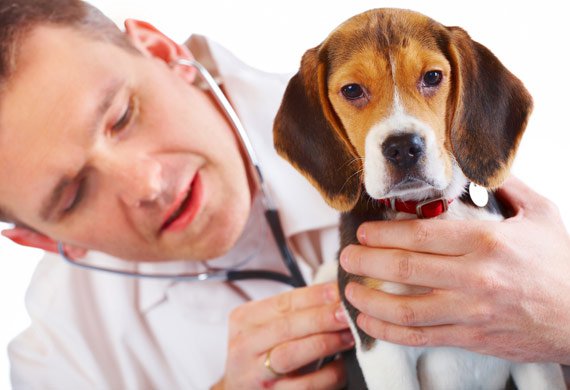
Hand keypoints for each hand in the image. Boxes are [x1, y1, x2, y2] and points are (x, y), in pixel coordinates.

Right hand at [218, 282, 353, 388]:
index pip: (282, 302)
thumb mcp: (268, 326)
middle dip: (321, 318)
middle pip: (285, 328)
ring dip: (325, 344)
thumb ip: (295, 311)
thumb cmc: (262, 352)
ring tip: (348, 336)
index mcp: (244, 320)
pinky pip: (306, 386)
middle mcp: (245, 347)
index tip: (339, 292)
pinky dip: (329, 375)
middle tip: (346, 313)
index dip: (314, 296)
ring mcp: (257, 375)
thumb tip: (336, 294)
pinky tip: (343, 365)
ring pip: (291, 357)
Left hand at [340, 176, 569, 363]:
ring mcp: (470, 311)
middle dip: (366, 260)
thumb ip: (507, 187)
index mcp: (487, 242)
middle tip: (347, 256)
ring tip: (350, 290)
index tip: (364, 231)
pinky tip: (370, 323)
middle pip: (405, 267)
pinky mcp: (471, 337)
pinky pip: (420, 337)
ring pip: (405, 308)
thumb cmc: (561, 264)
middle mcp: (474, 277)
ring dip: (369, 300)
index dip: (383, 233)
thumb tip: (478, 167)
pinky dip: (388, 332)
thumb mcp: (540, 214)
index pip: (420, 235)